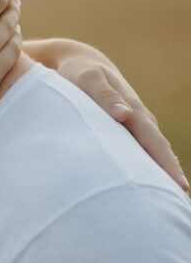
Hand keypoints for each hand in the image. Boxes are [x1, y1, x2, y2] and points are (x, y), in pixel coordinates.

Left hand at [57, 51, 187, 191]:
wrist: (80, 64)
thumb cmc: (80, 74)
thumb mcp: (88, 80)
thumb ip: (104, 96)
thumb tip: (124, 114)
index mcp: (133, 111)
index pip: (154, 143)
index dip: (167, 164)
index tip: (179, 185)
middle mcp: (138, 119)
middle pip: (158, 150)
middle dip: (170, 173)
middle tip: (181, 199)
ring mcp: (132, 125)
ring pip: (150, 151)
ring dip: (159, 172)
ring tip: (167, 196)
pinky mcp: (122, 129)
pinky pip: (138, 149)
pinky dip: (145, 164)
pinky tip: (148, 181)